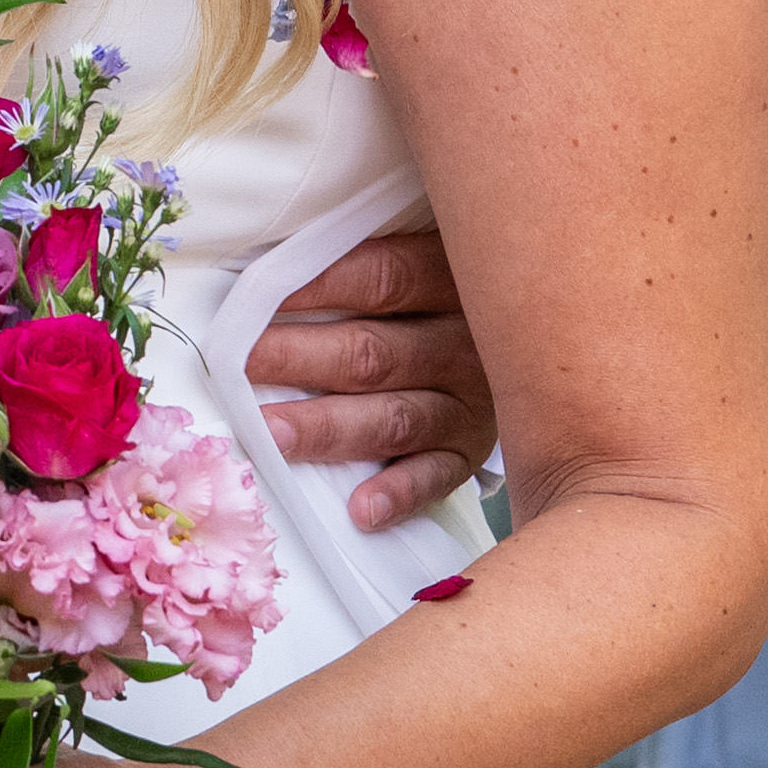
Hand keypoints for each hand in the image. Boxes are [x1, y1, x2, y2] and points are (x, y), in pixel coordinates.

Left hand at [242, 218, 499, 526]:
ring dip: (328, 428)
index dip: (318, 286)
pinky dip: (399, 495)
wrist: (527, 345)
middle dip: (300, 358)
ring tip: (271, 436)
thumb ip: (363, 259)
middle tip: (241, 364)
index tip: (255, 296)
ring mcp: (472, 402)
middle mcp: (466, 342)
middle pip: (374, 352)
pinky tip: (359, 510)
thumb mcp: (422, 257)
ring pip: (394, 418)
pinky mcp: (470, 452)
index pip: (382, 277)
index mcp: (450, 277)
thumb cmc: (434, 295)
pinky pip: (436, 477)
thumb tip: (269, 263)